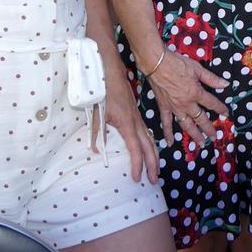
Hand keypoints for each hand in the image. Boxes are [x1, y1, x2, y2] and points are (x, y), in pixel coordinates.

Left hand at [97, 63, 158, 183]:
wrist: (111, 72)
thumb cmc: (103, 91)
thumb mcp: (96, 112)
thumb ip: (96, 132)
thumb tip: (95, 151)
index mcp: (127, 123)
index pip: (135, 148)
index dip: (137, 164)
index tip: (137, 177)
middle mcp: (136, 122)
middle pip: (148, 146)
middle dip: (153, 164)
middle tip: (154, 180)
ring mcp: (138, 117)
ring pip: (150, 139)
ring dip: (154, 155)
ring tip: (156, 170)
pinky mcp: (136, 114)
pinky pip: (147, 133)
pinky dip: (151, 144)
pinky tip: (150, 150)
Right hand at [148, 51, 229, 145]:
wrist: (156, 64)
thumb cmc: (177, 63)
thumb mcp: (197, 68)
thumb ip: (211, 79)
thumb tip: (225, 84)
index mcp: (196, 93)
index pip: (212, 103)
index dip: (220, 109)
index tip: (226, 114)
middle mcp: (187, 104)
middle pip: (201, 119)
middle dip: (209, 129)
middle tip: (214, 137)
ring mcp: (175, 107)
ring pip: (186, 125)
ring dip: (194, 135)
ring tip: (201, 144)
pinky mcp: (164, 107)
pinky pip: (166, 123)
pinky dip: (168, 133)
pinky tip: (170, 142)